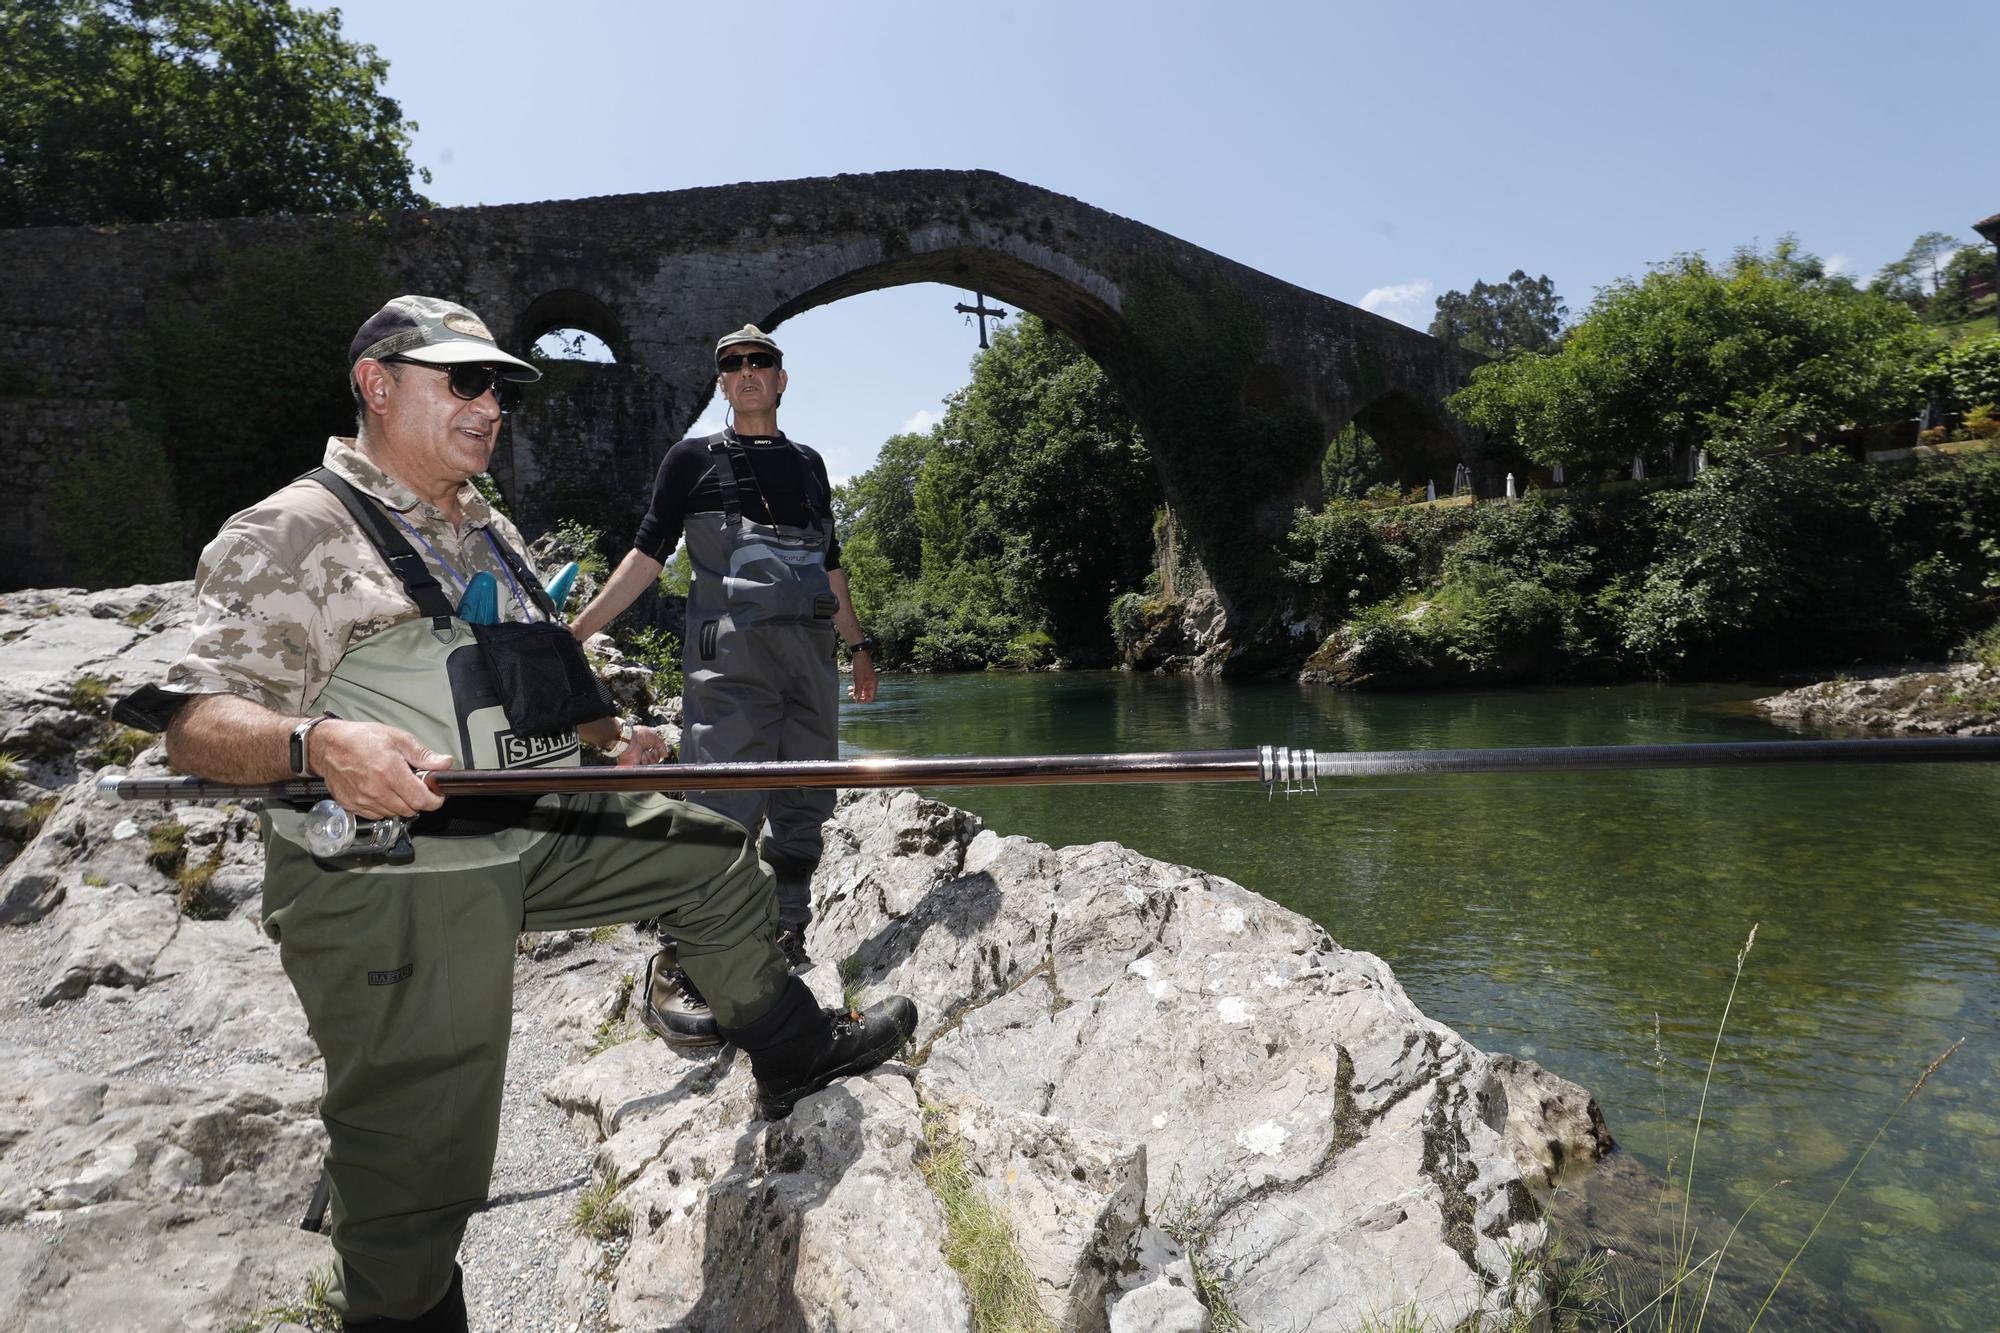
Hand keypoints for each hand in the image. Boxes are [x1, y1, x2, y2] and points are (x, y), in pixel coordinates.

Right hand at [311, 719, 451, 818]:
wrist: (328, 745)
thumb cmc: (361, 738)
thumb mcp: (398, 739)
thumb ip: (423, 754)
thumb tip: (444, 763)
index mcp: (390, 772)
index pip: (422, 800)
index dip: (434, 800)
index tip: (436, 794)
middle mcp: (376, 790)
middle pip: (410, 810)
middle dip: (418, 800)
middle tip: (415, 786)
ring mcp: (362, 800)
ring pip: (394, 814)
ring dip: (401, 804)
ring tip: (396, 786)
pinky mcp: (352, 806)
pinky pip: (376, 815)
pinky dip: (384, 807)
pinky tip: (382, 791)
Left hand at [616, 723, 671, 765]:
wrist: (629, 739)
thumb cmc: (639, 735)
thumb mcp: (655, 738)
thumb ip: (662, 747)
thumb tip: (665, 755)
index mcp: (646, 746)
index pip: (657, 754)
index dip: (658, 752)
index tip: (655, 748)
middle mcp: (642, 753)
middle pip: (655, 760)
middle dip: (654, 755)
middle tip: (650, 749)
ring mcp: (638, 760)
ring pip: (651, 764)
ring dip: (649, 757)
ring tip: (643, 751)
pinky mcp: (635, 765)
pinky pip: (645, 767)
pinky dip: (644, 761)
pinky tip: (641, 755)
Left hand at [847, 652, 877, 703]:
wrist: (859, 654)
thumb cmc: (860, 665)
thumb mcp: (858, 679)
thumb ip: (858, 690)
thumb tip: (857, 699)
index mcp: (873, 684)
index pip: (871, 698)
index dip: (864, 701)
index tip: (856, 700)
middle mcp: (871, 683)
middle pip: (866, 695)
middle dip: (858, 696)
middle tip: (850, 695)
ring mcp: (867, 680)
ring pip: (862, 690)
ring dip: (855, 692)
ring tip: (849, 691)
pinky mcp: (863, 677)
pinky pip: (860, 686)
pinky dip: (855, 687)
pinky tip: (850, 687)